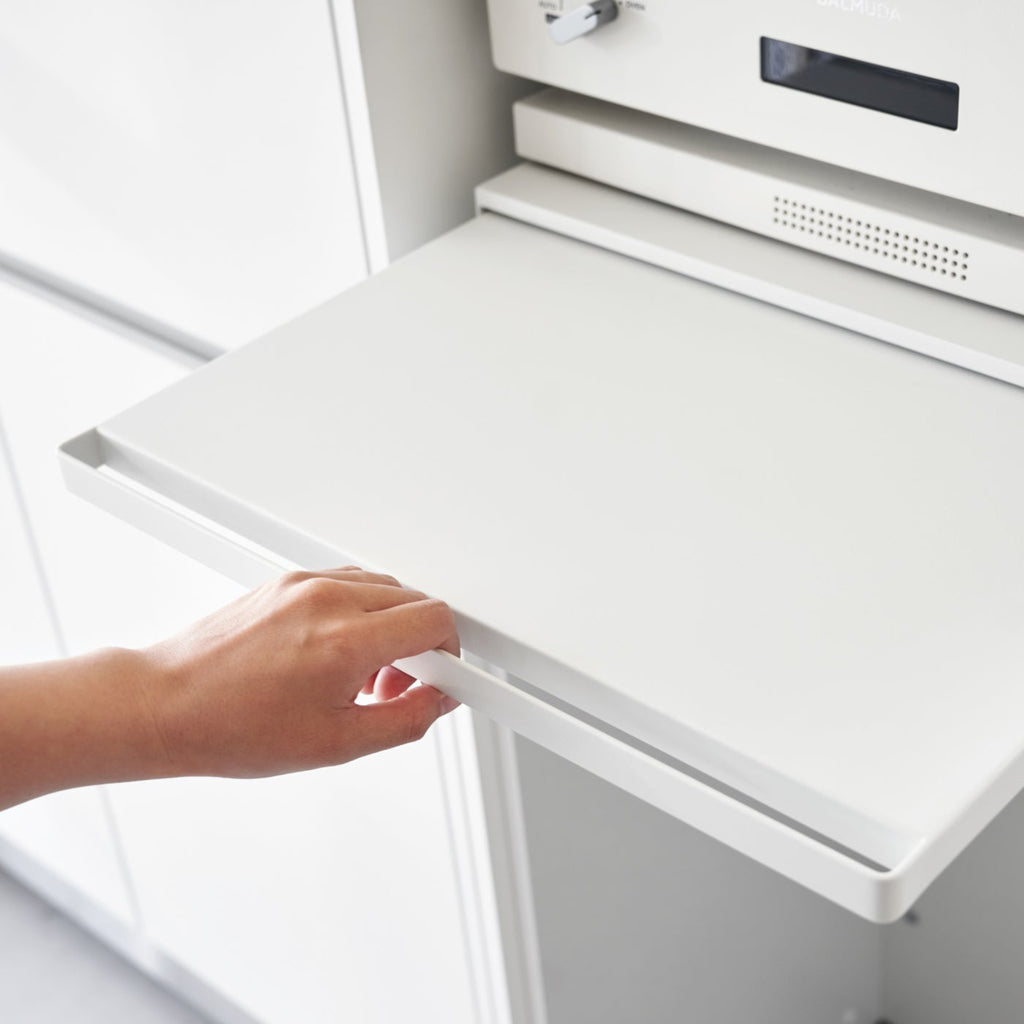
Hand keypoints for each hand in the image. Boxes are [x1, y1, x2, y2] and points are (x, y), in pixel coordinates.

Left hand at [137, 567, 460, 778]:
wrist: (166, 705)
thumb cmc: (232, 727)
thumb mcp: (335, 743)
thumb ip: (405, 720)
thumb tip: (438, 702)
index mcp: (345, 641)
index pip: (435, 620)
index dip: (451, 655)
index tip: (444, 679)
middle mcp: (328, 599)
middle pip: (415, 600)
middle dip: (421, 645)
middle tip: (396, 687)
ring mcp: (305, 584)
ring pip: (385, 588)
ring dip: (391, 627)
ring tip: (361, 674)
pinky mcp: (287, 580)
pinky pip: (349, 582)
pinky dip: (361, 612)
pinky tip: (337, 652)